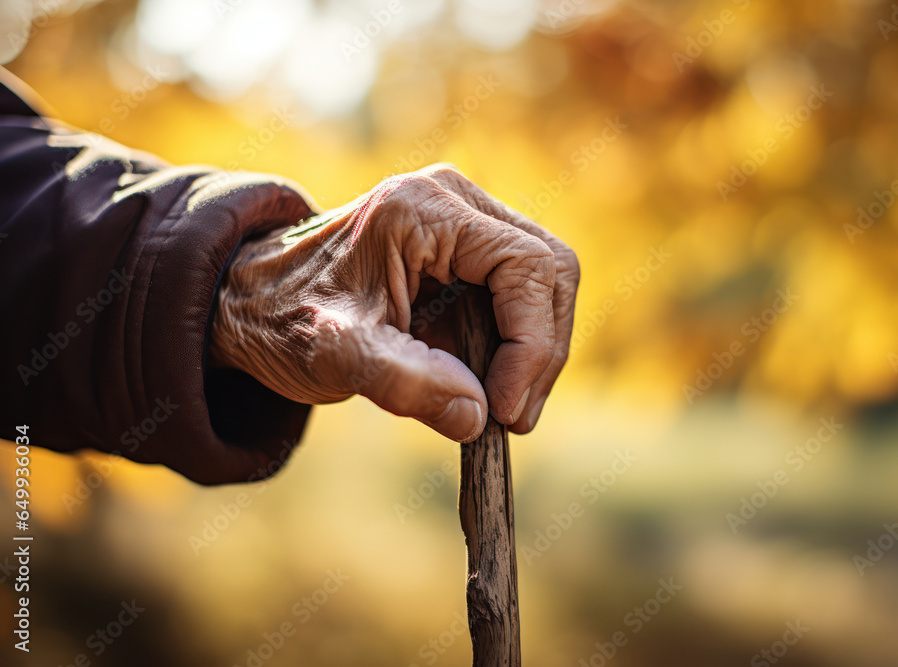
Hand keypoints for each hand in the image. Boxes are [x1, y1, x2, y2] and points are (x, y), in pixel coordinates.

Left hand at [209, 165, 579, 442]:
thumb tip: (478, 415)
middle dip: (541, 351)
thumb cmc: (285, 319)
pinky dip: (519, 347)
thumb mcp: (334, 355)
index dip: (531, 343)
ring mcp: (465, 221)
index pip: (526, 265)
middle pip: (550, 270)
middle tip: (511, 417)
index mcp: (423, 208)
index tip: (503, 410)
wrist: (253, 303)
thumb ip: (404, 383)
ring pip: (546, 284)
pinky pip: (522, 297)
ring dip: (535, 353)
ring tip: (501, 410)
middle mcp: (454, 200)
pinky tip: (490, 387)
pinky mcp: (468, 251)